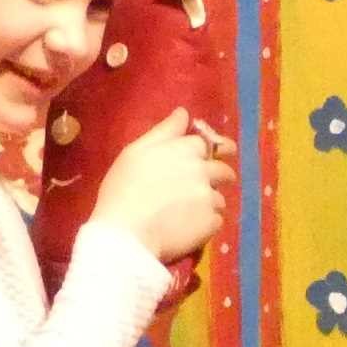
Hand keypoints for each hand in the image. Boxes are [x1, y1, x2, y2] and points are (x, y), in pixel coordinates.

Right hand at [94, 109, 234, 265]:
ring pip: (219, 198)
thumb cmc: (123, 189)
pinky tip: (187, 228)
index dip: (202, 153)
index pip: (205, 144)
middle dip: (217, 177)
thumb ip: (165, 131)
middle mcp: (202, 170)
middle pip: (223, 171)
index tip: (200, 160)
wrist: (126, 233)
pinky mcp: (211, 223)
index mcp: (184, 149)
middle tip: (197, 190)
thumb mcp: (136, 152)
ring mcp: (209, 197)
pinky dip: (206, 224)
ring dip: (208, 203)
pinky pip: (217, 220)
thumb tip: (184, 112)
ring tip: (186, 214)